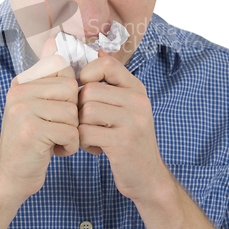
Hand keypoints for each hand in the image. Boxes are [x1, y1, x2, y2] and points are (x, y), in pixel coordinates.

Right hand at [0, 38, 79, 203]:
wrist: (10, 178)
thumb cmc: (31, 141)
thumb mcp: (37, 104)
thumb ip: (47, 75)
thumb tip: (53, 39)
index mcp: (22, 82)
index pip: (62, 69)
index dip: (69, 93)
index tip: (57, 110)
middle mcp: (19, 91)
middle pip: (72, 90)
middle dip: (72, 114)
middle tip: (56, 128)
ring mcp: (23, 110)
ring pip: (73, 112)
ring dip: (71, 132)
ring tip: (54, 140)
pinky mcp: (31, 131)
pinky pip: (70, 132)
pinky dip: (69, 147)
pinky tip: (53, 151)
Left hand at [78, 50, 168, 202]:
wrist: (148, 177)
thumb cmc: (130, 139)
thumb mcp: (127, 107)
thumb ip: (113, 83)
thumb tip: (98, 51)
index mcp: (137, 89)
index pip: (107, 64)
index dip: (88, 74)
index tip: (85, 90)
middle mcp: (138, 102)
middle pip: (89, 91)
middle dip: (80, 108)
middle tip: (85, 122)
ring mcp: (133, 122)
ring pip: (86, 111)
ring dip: (81, 126)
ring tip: (90, 136)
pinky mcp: (122, 142)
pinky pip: (86, 133)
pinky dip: (83, 142)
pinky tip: (94, 148)